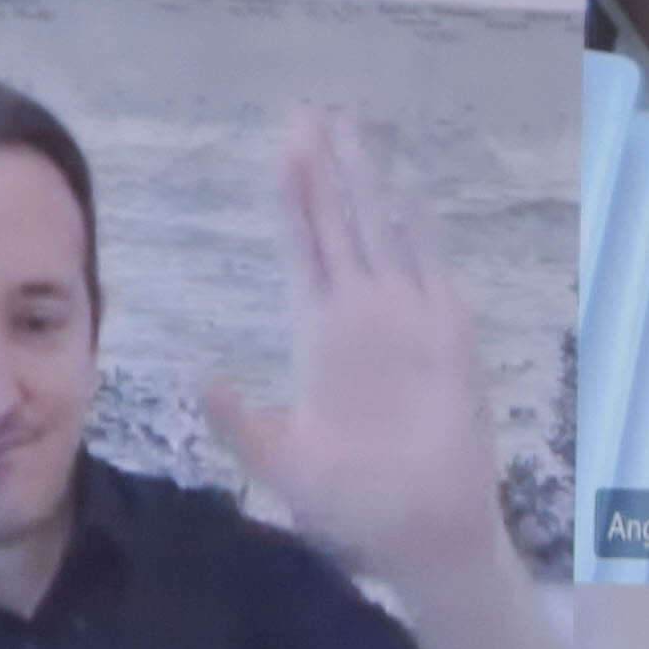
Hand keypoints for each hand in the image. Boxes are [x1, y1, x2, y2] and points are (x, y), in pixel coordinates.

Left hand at [204, 114, 512, 591]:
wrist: (419, 539)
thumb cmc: (353, 506)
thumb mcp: (280, 459)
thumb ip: (240, 420)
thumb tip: (201, 375)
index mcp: (322, 335)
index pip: (305, 246)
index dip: (295, 195)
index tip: (284, 144)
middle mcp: (364, 317)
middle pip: (342, 224)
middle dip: (327, 168)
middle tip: (310, 110)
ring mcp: (409, 324)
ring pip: (385, 236)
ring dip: (368, 185)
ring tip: (352, 130)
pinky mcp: (448, 344)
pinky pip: (434, 278)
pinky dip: (421, 238)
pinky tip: (407, 197)